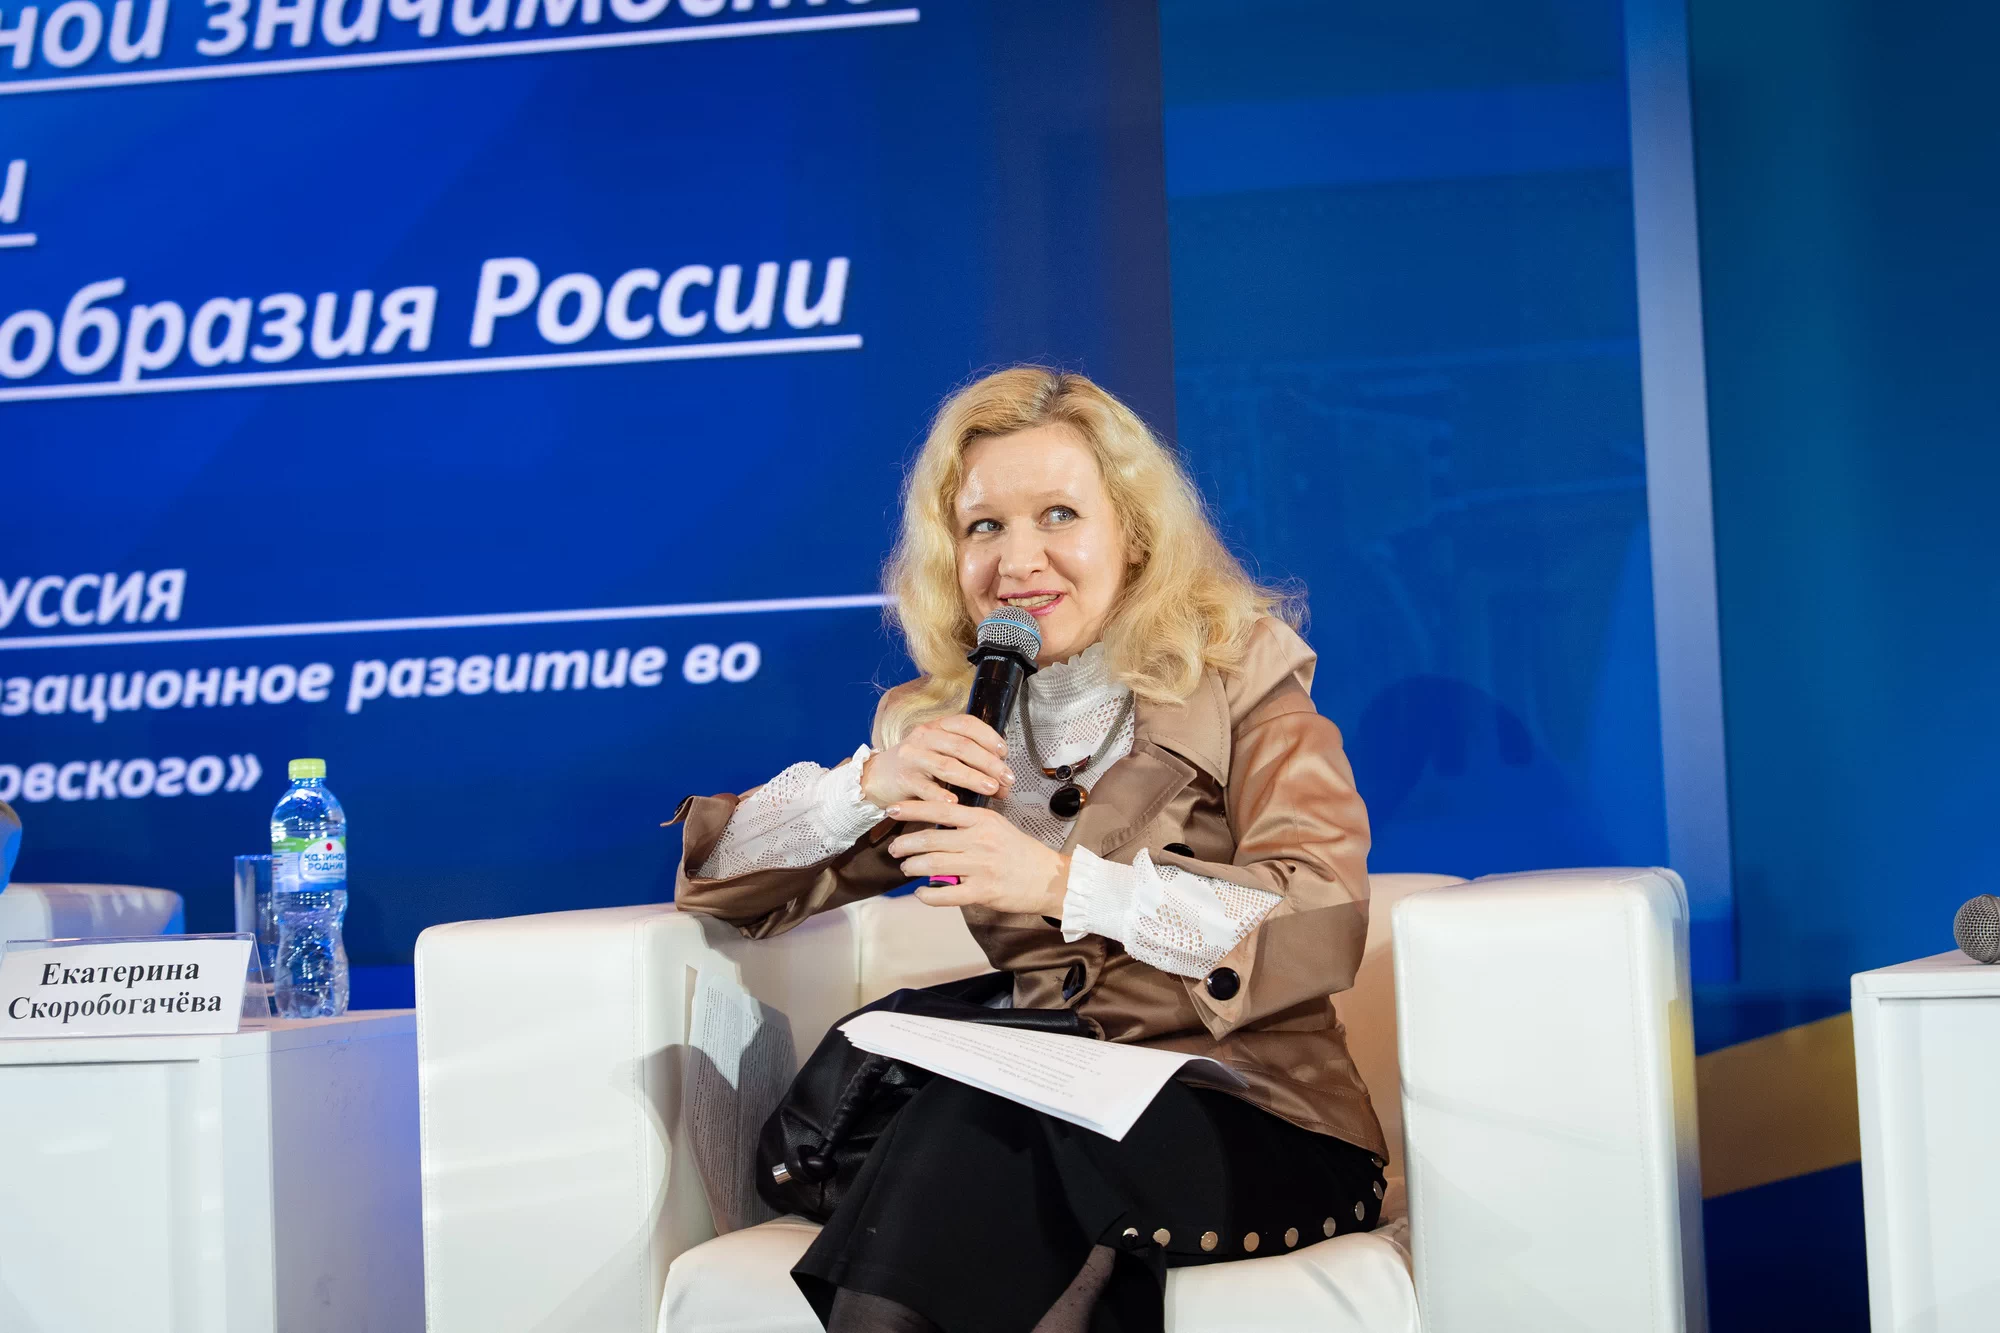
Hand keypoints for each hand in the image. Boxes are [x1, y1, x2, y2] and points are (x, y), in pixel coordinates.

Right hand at [860, 715, 1013, 807]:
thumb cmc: (917, 767)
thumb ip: (969, 762)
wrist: (878, 777)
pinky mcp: (904, 779)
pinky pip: (925, 788)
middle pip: (962, 746)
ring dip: (973, 778)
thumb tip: (1003, 781)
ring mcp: (913, 757)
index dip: (989, 736)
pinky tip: (955, 803)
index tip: (1005, 752)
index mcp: (937, 726)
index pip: (967, 724)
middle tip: (1006, 778)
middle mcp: (925, 737)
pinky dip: (941, 796)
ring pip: (948, 766)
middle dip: (989, 763)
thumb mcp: (940, 753)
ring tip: (991, 788)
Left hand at [887, 800, 1068, 917]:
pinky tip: (921, 893)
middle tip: (894, 849)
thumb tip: (936, 824)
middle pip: (929, 840)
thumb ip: (969, 825)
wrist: (1050, 879)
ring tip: (906, 868)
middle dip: (905, 845)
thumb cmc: (1021, 853)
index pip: (940, 810)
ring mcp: (981, 867)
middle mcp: (980, 841)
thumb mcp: (998, 827)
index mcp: (983, 821)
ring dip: (912, 867)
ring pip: (932, 865)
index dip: (912, 809)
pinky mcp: (983, 892)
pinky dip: (927, 895)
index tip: (892, 810)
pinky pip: (945, 894)